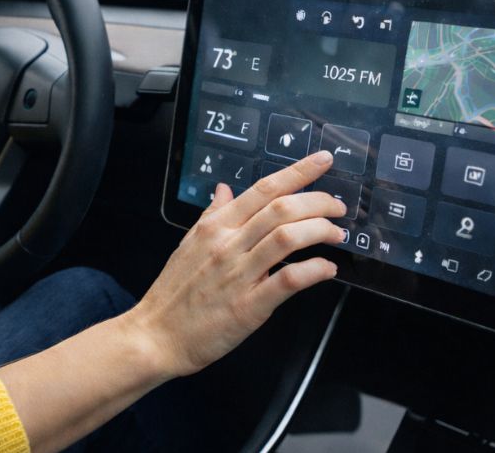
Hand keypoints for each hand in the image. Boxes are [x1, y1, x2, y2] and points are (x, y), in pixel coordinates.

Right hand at [124, 151, 344, 378]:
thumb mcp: (188, 244)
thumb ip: (211, 215)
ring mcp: (238, 274)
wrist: (156, 335)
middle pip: (281, 209)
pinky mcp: (248, 306)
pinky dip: (313, 270)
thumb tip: (224, 189)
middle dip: (319, 201)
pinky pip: (287, 280)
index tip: (324, 160)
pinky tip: (327, 269)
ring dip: (320, 231)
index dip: (298, 172)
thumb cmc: (173, 293)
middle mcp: (228, 244)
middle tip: (338, 207)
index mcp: (215, 227)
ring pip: (288, 238)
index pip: (263, 189)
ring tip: (336, 235)